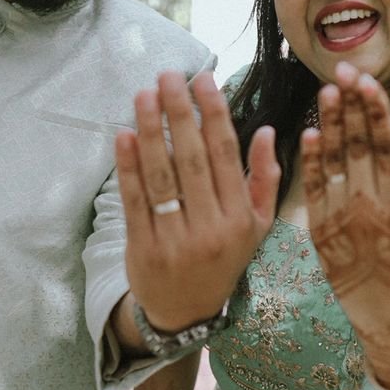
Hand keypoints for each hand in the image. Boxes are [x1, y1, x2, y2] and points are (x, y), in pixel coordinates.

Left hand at [116, 70, 280, 332]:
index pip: (226, 157)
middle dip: (180, 114)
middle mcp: (210, 230)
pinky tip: (123, 135)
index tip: (203, 79)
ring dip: (150, 131)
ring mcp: (175, 242)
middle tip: (168, 76)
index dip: (214, 115)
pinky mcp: (143, 250)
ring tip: (143, 95)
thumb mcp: (257, 227)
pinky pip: (135, 202)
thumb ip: (264, 179)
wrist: (186, 313)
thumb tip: (266, 130)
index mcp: (240, 219)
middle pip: (192, 161)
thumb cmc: (223, 259)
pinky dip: (128, 167)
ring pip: (162, 177)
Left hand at [303, 67, 389, 355]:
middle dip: (352, 106)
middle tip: (341, 70)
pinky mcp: (319, 232)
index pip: (387, 146)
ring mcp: (341, 219)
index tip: (367, 81)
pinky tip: (308, 133)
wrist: (385, 318)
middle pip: (359, 145)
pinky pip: (312, 191)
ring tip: (326, 91)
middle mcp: (367, 207)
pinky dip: (310, 162)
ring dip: (330, 124)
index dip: (376, 111)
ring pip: (334, 162)